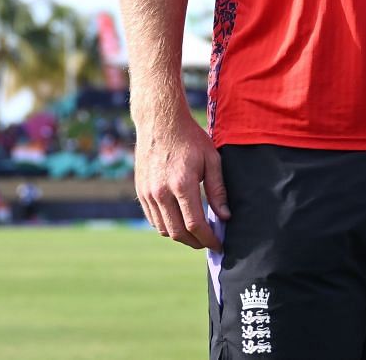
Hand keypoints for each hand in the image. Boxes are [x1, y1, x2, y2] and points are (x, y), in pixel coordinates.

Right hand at [133, 111, 229, 249]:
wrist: (160, 121)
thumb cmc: (190, 138)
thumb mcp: (211, 159)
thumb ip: (218, 190)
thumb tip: (224, 217)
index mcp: (182, 184)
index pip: (195, 225)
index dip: (208, 239)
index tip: (218, 244)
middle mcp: (161, 192)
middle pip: (178, 233)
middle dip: (195, 242)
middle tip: (208, 241)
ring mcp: (148, 193)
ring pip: (164, 229)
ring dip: (181, 236)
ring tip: (196, 233)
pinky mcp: (140, 191)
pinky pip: (153, 219)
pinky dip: (167, 226)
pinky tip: (179, 221)